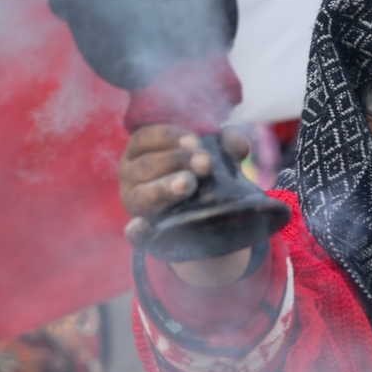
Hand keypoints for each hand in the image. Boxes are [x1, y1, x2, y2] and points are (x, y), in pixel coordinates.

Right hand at [118, 124, 250, 245]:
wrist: (208, 220)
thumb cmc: (204, 175)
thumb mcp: (215, 156)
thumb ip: (227, 145)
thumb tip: (240, 145)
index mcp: (142, 149)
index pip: (147, 137)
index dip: (171, 137)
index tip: (196, 141)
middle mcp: (132, 176)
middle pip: (147, 165)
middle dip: (177, 160)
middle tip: (206, 163)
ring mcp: (135, 205)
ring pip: (144, 196)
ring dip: (166, 189)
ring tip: (189, 183)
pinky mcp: (143, 233)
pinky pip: (134, 234)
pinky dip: (137, 231)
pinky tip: (144, 226)